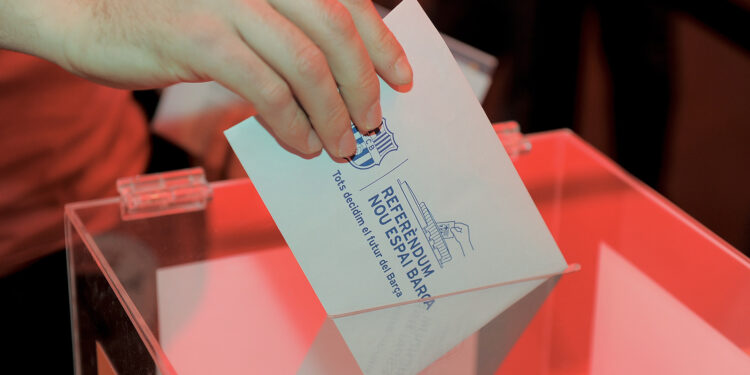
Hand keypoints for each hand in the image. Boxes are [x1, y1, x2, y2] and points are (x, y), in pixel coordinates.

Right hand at [2, 0, 411, 157]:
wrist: (89, 15)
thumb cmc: (173, 20)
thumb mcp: (239, 14)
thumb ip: (287, 33)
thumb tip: (345, 79)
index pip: (345, 1)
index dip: (381, 41)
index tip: (402, 78)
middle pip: (334, 28)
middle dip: (363, 83)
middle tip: (373, 122)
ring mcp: (226, 2)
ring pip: (305, 63)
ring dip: (332, 113)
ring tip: (343, 145)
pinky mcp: (198, 38)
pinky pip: (265, 89)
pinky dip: (292, 123)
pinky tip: (301, 145)